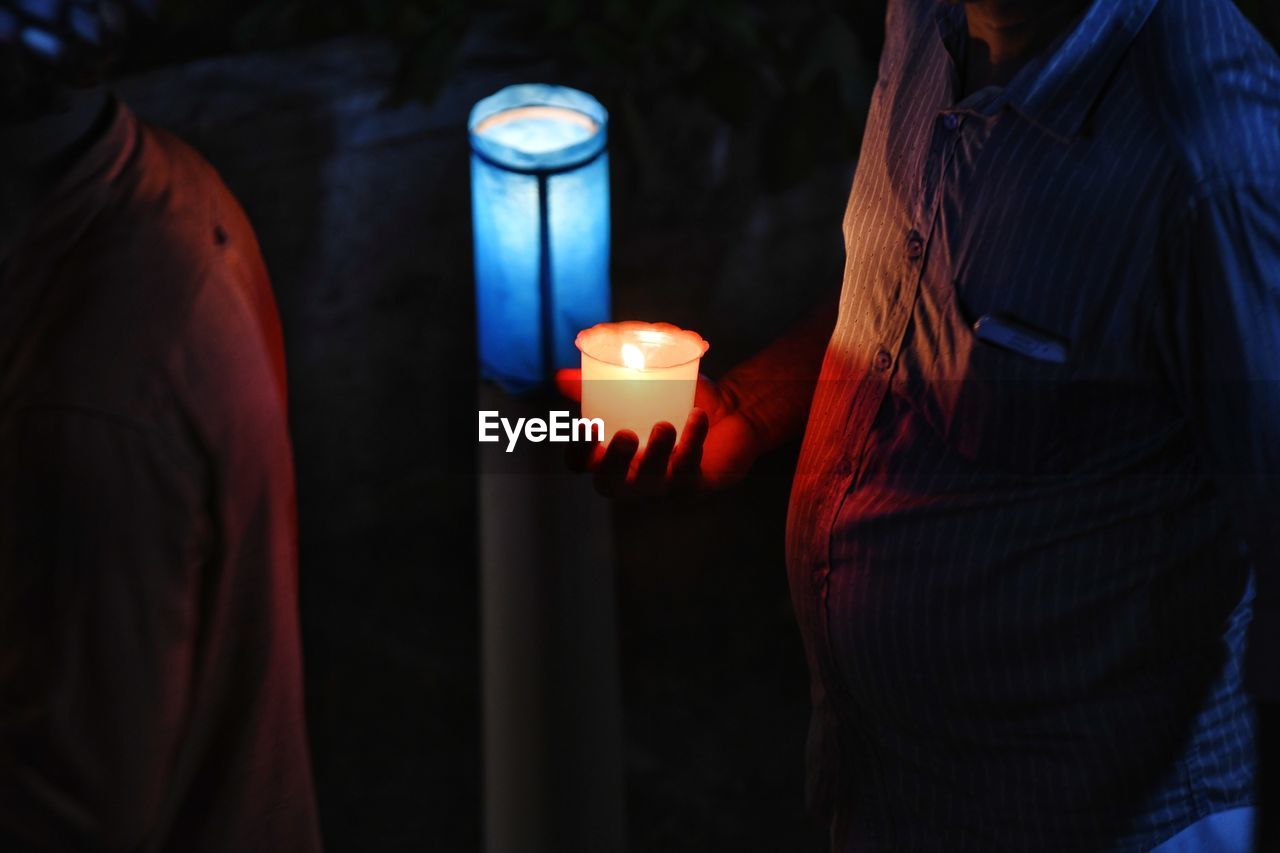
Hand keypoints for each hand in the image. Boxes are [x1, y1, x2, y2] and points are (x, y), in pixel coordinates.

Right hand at [555, 369, 762, 498]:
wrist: (729, 411)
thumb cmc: (677, 401)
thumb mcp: (638, 386)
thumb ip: (601, 382)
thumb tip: (560, 377)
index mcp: (612, 455)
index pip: (582, 463)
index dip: (578, 451)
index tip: (587, 425)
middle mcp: (633, 476)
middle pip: (610, 484)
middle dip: (614, 464)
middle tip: (625, 436)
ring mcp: (663, 485)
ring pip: (651, 483)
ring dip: (655, 455)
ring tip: (664, 425)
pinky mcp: (695, 485)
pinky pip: (691, 471)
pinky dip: (693, 442)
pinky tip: (697, 417)